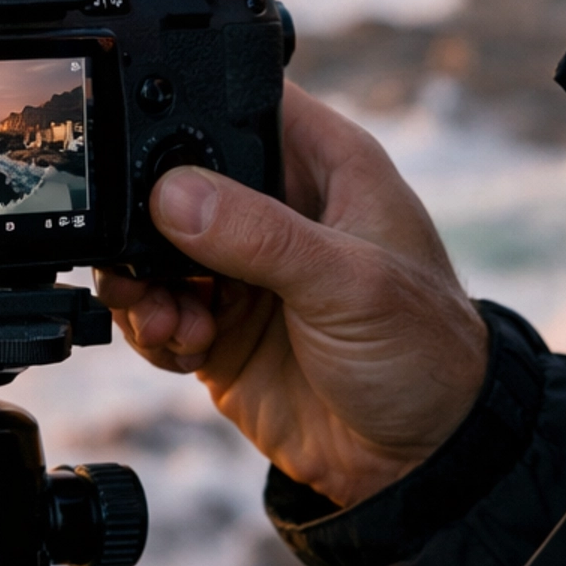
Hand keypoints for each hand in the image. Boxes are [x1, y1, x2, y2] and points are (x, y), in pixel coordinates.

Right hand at [95, 82, 488, 508]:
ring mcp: (244, 269)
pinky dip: (152, 327)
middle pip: (177, 176)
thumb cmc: (424, 353)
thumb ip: (261, 236)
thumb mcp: (349, 283)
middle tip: (141, 253)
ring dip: (143, 280)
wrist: (419, 463)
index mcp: (326, 165)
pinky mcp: (220, 327)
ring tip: (169, 316)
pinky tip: (183, 344)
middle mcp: (279, 207)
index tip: (145, 145)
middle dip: (144, 213)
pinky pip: (156, 310)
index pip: (244, 102)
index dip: (190, 106)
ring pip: (155, 247)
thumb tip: (174, 193)